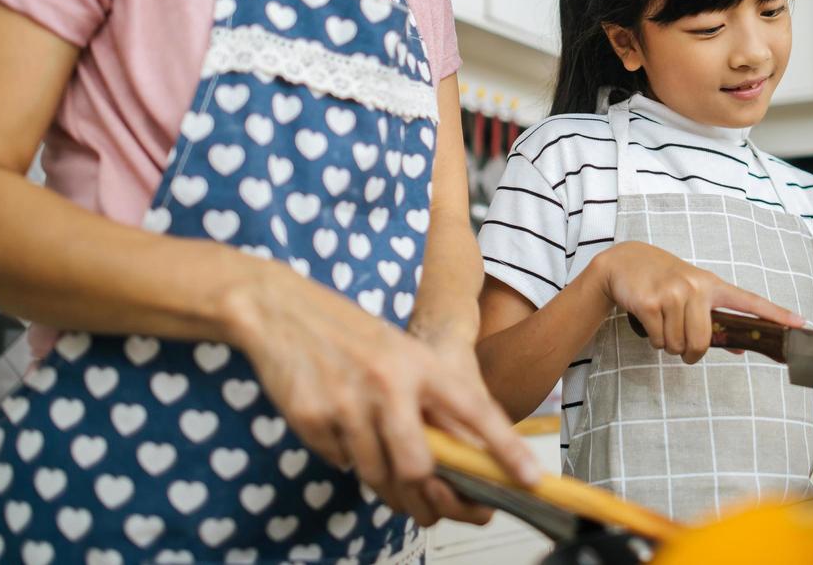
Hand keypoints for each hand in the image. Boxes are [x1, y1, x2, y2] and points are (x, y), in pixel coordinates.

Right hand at [226, 262, 539, 525]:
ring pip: (376, 474)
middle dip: (421, 492)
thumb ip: (432, 400)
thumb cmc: (350, 335)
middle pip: (418, 467)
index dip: (504, 448)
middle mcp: (388, 381)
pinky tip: (338, 423)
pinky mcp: (310, 417)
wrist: (281, 309)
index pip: (473, 410)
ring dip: (380, 479)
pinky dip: (343, 455)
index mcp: (419, 363)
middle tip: (425, 504)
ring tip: (374, 453)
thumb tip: (465, 456)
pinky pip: (338, 462)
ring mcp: (346, 401)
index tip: (530, 479)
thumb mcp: (402, 354)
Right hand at [593, 242, 802, 363]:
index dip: (776, 315)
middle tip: (681, 346)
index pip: (749, 302)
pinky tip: (649, 320)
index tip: (800, 325)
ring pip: (678, 345)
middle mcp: (695, 287)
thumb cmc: (664, 280)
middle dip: (690, 353)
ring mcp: (672, 293)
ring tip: (662, 324)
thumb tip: (741, 347)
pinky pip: (659, 340)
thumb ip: (717, 319)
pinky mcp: (649, 302)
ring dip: (669, 345)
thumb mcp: (693, 293)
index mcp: (712, 285)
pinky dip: (654, 340)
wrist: (624, 263)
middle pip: (703, 342)